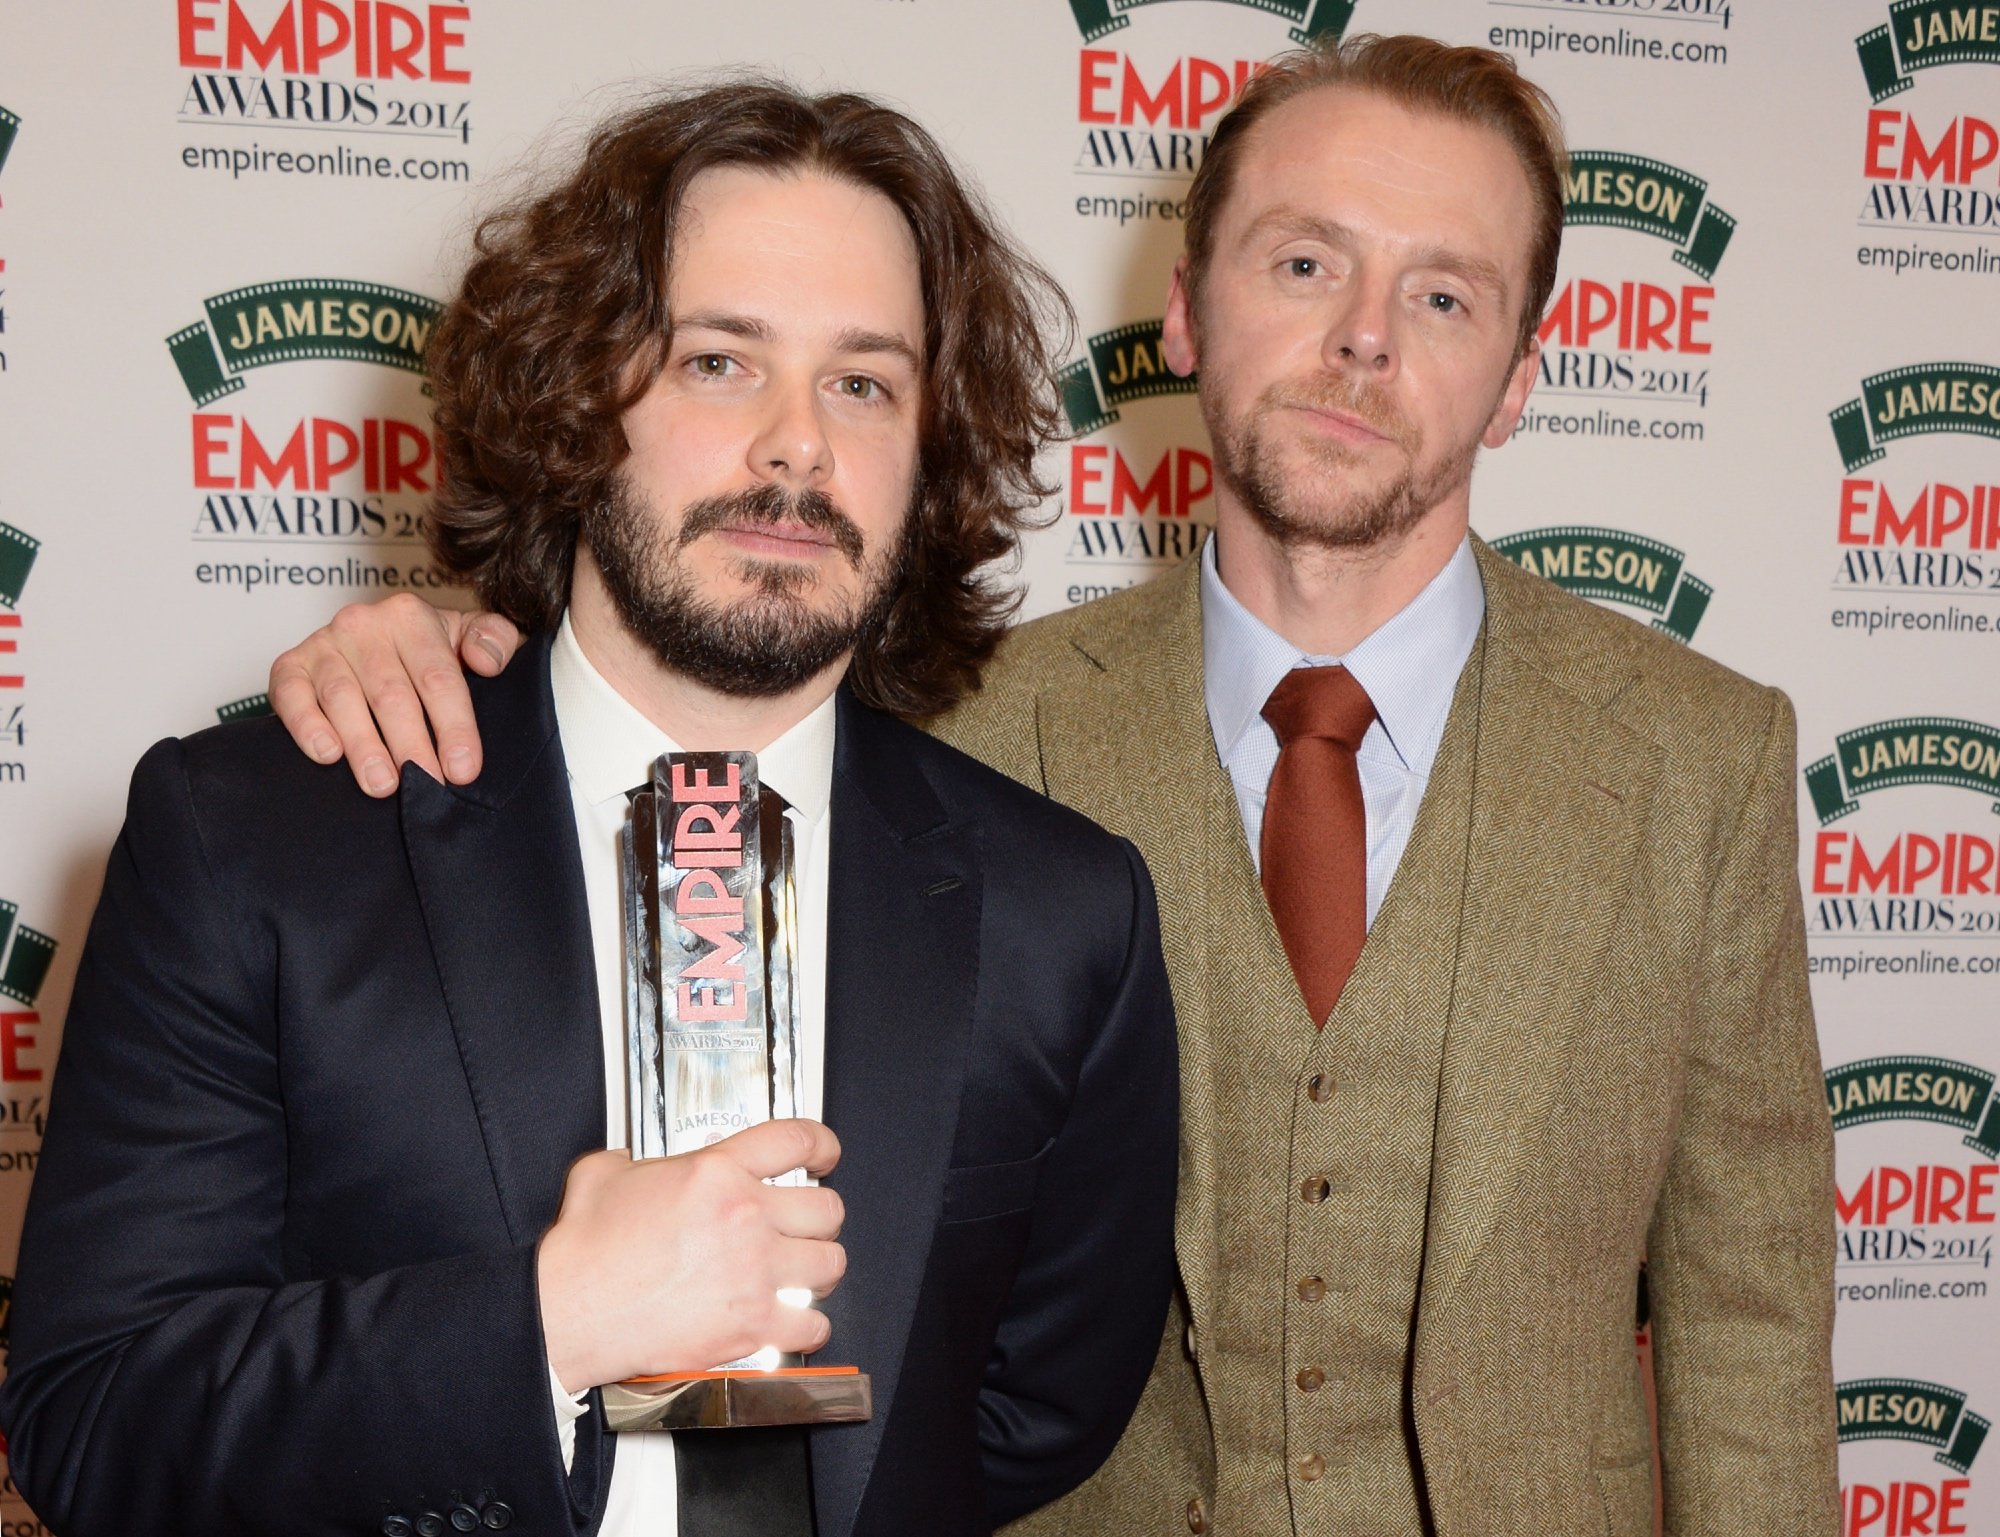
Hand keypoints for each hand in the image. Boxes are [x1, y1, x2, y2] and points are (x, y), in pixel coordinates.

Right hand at [266, 593, 522, 796]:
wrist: (380, 640)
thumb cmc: (430, 648)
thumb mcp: (470, 636)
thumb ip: (494, 641)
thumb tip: (487, 661)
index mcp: (410, 616)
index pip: (437, 677)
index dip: (453, 726)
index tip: (463, 769)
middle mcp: (363, 624)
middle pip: (391, 694)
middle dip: (411, 745)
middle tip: (425, 784)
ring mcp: (322, 644)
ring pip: (343, 699)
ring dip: (363, 745)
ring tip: (382, 784)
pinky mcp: (289, 665)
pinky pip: (291, 696)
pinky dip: (306, 726)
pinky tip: (328, 755)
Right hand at [536, 1119, 846, 1394]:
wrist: (566, 1313)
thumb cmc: (582, 1253)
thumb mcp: (603, 1173)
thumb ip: (632, 1158)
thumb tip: (635, 1161)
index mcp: (715, 1173)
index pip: (797, 1140)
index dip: (822, 1145)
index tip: (825, 1155)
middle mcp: (744, 1218)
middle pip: (828, 1207)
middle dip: (820, 1217)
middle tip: (805, 1226)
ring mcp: (753, 1273)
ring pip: (831, 1264)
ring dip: (819, 1268)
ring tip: (802, 1271)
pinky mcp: (750, 1326)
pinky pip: (813, 1324)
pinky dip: (807, 1324)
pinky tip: (791, 1319)